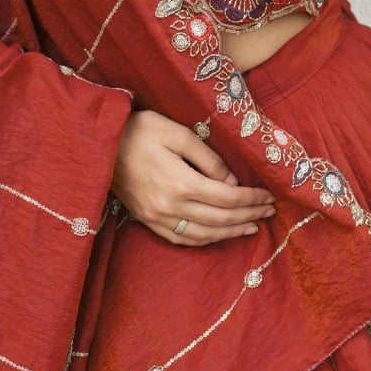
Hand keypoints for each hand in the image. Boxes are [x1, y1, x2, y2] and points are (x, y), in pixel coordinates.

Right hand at [112, 109, 277, 245]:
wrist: (101, 144)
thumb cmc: (141, 131)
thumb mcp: (178, 133)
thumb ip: (208, 158)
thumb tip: (231, 181)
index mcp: (181, 183)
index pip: (227, 197)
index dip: (252, 199)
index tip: (268, 195)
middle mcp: (170, 207)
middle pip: (220, 219)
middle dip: (249, 215)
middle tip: (269, 211)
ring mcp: (157, 218)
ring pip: (204, 234)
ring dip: (232, 232)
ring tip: (252, 226)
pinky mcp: (147, 221)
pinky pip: (182, 238)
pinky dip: (205, 239)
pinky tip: (219, 234)